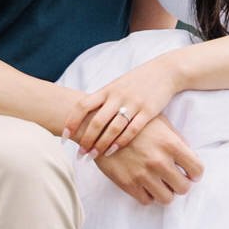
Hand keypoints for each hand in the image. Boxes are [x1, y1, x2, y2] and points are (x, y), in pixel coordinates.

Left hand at [65, 54, 184, 157]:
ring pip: (113, 127)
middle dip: (87, 139)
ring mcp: (133, 103)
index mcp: (107, 89)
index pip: (83, 105)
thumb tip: (84, 117)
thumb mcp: (116, 86)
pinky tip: (114, 151)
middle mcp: (117, 96)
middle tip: (80, 154)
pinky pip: (132, 129)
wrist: (164, 72)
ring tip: (94, 156)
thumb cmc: (136, 82)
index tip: (64, 136)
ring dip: (102, 144)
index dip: (71, 121)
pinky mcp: (148, 111)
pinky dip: (121, 141)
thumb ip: (102, 100)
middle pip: (97, 121)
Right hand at [95, 116, 202, 204]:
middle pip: (183, 188)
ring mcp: (143, 174)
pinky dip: (149, 195)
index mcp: (170, 144)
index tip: (191, 173)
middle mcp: (159, 161)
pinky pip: (147, 200)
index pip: (197, 169)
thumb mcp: (160, 123)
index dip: (195, 173)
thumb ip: (177, 140)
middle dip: (182, 184)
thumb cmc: (134, 122)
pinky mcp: (127, 183)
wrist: (101, 125)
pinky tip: (146, 184)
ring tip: (161, 183)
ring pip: (167, 199)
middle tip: (176, 179)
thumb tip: (189, 158)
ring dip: (166, 192)